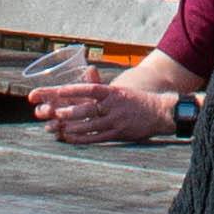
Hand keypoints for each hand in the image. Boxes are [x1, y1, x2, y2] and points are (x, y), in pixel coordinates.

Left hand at [30, 78, 171, 146]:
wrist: (161, 112)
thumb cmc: (138, 100)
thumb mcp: (121, 90)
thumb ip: (103, 88)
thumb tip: (88, 75)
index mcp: (114, 92)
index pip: (91, 89)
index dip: (74, 89)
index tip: (58, 90)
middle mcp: (114, 105)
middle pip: (87, 108)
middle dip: (68, 111)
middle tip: (52, 112)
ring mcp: (116, 121)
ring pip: (90, 125)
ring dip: (71, 126)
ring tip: (55, 127)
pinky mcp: (118, 134)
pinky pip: (97, 137)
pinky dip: (81, 138)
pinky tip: (70, 138)